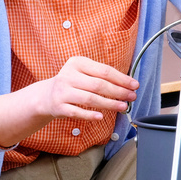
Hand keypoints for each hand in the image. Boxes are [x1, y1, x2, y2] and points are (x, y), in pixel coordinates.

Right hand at [0, 57, 138, 148]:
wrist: (46, 96)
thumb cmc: (72, 84)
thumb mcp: (83, 73)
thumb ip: (101, 76)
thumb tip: (128, 84)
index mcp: (77, 63)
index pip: (104, 70)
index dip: (121, 79)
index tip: (134, 85)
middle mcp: (68, 75)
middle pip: (99, 85)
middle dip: (119, 92)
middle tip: (132, 97)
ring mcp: (63, 91)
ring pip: (90, 99)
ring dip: (109, 104)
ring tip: (123, 107)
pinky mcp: (59, 107)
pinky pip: (77, 112)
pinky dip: (89, 115)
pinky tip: (101, 117)